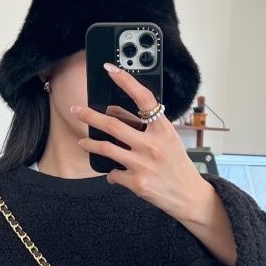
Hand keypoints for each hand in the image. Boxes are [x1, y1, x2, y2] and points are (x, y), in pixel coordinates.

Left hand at [70, 62, 210, 221]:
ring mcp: (143, 164)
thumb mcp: (169, 140)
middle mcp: (153, 144)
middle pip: (112, 125)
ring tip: (82, 142)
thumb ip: (148, 127)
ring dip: (89, 144)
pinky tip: (114, 174)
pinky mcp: (137, 182)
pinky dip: (111, 173)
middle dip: (89, 115)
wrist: (189, 196)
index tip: (110, 69)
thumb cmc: (177, 166)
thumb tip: (115, 115)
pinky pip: (113, 173)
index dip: (126, 81)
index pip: (143, 98)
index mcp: (163, 129)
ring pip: (105, 148)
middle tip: (76, 110)